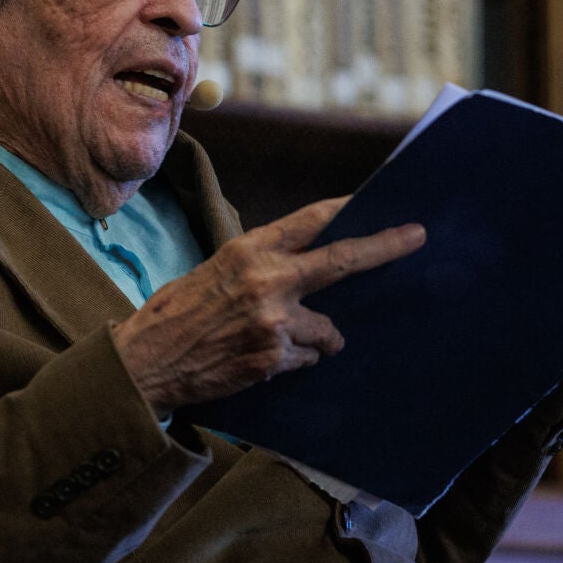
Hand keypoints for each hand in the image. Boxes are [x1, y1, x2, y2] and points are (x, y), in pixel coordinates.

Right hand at [111, 197, 424, 418]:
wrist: (146, 361)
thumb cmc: (175, 314)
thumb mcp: (214, 271)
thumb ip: (260, 265)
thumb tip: (304, 266)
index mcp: (249, 250)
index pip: (311, 221)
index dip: (346, 210)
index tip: (374, 202)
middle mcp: (266, 279)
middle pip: (341, 260)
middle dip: (384, 247)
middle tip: (415, 237)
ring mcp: (274, 320)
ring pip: (327, 330)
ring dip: (314, 338)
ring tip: (271, 341)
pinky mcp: (274, 357)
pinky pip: (306, 358)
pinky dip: (291, 361)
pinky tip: (257, 359)